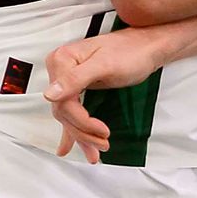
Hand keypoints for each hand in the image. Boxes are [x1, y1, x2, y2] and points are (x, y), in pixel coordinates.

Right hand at [42, 25, 169, 155]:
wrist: (146, 47)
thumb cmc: (130, 52)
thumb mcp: (105, 65)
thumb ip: (76, 78)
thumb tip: (50, 94)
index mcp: (62, 60)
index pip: (63, 103)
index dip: (82, 121)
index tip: (102, 131)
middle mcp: (61, 69)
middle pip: (64, 112)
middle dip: (84, 132)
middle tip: (104, 143)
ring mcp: (68, 79)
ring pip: (68, 116)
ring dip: (81, 135)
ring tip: (96, 150)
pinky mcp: (78, 88)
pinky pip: (72, 112)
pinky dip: (74, 130)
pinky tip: (69, 146)